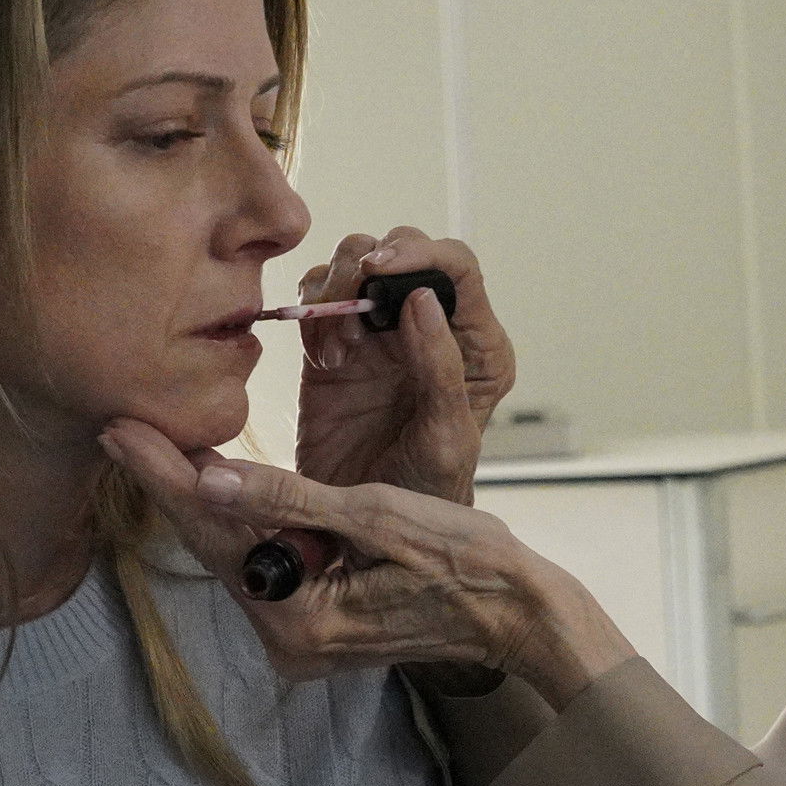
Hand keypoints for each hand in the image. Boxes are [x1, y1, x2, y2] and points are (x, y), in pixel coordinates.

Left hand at [99, 422, 635, 702]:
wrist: (517, 610)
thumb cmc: (466, 559)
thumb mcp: (376, 513)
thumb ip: (286, 498)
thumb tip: (206, 479)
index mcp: (301, 621)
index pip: (217, 536)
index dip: (166, 476)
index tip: (119, 428)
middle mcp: (291, 643)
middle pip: (219, 549)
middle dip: (175, 485)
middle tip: (120, 423)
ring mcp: (303, 641)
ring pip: (241, 556)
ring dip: (209, 501)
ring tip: (156, 441)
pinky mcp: (317, 629)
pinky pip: (269, 565)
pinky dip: (250, 522)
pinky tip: (220, 480)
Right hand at [290, 229, 511, 501]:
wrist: (370, 534)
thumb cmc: (426, 495)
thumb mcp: (445, 438)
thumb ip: (441, 369)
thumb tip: (422, 299)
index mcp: (474, 346)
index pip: (456, 267)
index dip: (419, 253)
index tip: (379, 269)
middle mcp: (429, 330)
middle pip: (402, 251)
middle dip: (369, 262)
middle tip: (349, 300)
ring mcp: (379, 336)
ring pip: (355, 264)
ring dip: (336, 288)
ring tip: (336, 346)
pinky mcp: (334, 349)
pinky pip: (318, 301)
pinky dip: (311, 312)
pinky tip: (322, 357)